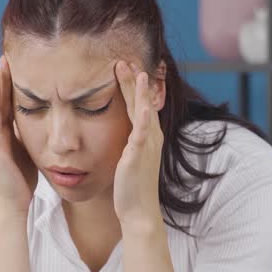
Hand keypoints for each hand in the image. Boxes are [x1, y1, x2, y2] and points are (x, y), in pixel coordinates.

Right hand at [0, 55, 37, 215]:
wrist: (14, 202)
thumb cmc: (22, 177)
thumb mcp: (30, 148)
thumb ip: (30, 133)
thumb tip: (42, 117)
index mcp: (10, 131)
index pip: (10, 102)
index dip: (12, 83)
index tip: (16, 62)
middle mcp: (0, 134)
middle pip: (0, 101)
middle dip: (2, 80)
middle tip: (4, 58)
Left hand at [112, 61, 163, 231]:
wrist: (139, 211)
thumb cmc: (132, 187)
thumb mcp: (130, 159)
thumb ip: (128, 144)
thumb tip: (121, 135)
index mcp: (146, 137)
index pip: (138, 106)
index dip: (132, 87)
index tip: (125, 68)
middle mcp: (150, 137)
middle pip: (142, 103)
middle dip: (135, 82)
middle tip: (125, 61)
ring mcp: (146, 145)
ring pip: (144, 112)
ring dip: (141, 92)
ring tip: (138, 73)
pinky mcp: (139, 155)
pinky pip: (142, 133)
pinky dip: (142, 117)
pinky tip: (141, 105)